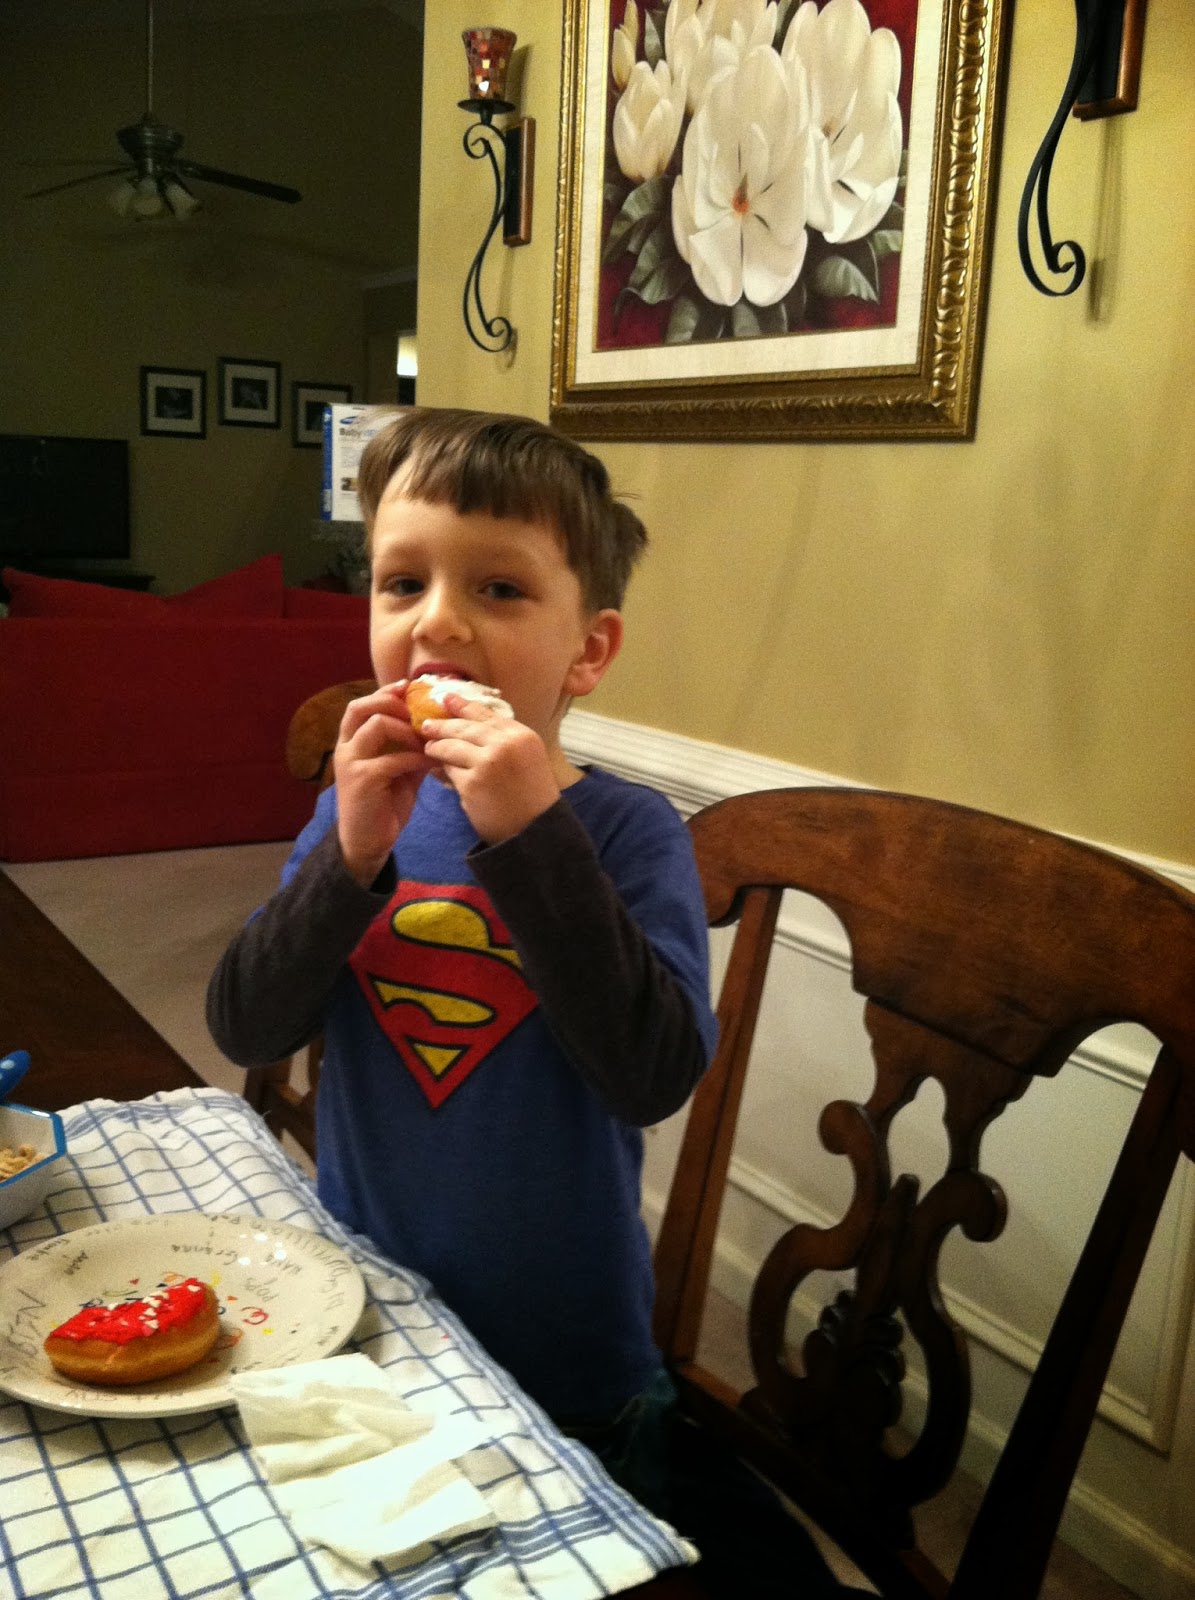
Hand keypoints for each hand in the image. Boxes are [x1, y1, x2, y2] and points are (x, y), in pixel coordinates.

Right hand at [333, 682, 435, 885]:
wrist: (366, 844)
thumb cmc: (382, 808)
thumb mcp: (399, 773)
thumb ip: (410, 751)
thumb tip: (437, 730)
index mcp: (351, 743)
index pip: (362, 705)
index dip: (384, 692)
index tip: (409, 687)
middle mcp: (346, 748)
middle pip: (361, 707)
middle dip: (392, 701)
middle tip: (418, 711)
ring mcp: (351, 763)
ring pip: (377, 725)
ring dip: (407, 729)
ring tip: (425, 740)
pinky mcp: (363, 780)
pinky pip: (393, 758)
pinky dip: (415, 757)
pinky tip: (428, 763)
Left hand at [421, 694, 560, 843]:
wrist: (535, 830)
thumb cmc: (531, 795)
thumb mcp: (527, 757)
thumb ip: (503, 740)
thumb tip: (468, 725)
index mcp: (521, 735)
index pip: (485, 713)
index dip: (462, 705)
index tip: (445, 699)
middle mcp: (505, 744)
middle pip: (464, 728)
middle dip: (441, 725)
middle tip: (426, 725)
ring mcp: (487, 764)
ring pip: (452, 748)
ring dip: (436, 747)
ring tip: (429, 747)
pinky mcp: (472, 784)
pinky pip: (449, 772)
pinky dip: (441, 771)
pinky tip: (435, 770)